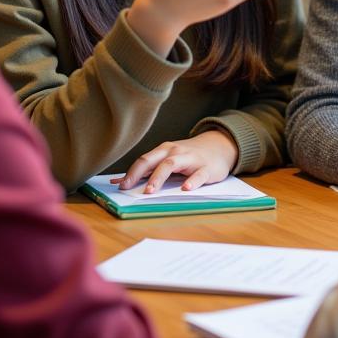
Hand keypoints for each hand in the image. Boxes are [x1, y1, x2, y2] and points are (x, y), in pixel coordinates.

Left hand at [111, 129, 239, 192]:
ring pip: (172, 165)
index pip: (144, 160)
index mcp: (164, 150)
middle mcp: (175, 152)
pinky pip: (198, 174)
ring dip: (159, 177)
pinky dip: (192, 181)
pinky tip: (186, 189)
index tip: (119, 186)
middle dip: (140, 173)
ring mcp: (191, 159)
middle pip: (155, 160)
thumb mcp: (168, 159)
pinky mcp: (207, 168)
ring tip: (151, 191)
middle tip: (128, 188)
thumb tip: (118, 181)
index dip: (130, 173)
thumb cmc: (189, 157)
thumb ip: (146, 170)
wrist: (219, 147)